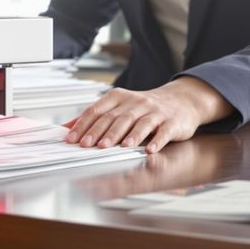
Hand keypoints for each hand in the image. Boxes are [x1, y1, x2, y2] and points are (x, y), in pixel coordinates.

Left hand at [63, 77, 233, 152]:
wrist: (182, 100)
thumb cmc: (145, 108)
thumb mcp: (119, 107)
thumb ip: (96, 116)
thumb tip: (67, 127)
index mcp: (119, 98)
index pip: (98, 110)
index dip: (84, 125)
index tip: (73, 139)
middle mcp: (136, 103)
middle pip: (117, 118)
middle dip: (102, 132)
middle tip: (91, 145)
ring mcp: (155, 112)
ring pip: (140, 123)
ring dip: (128, 136)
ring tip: (118, 147)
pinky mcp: (172, 122)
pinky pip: (164, 131)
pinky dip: (157, 141)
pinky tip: (150, 150)